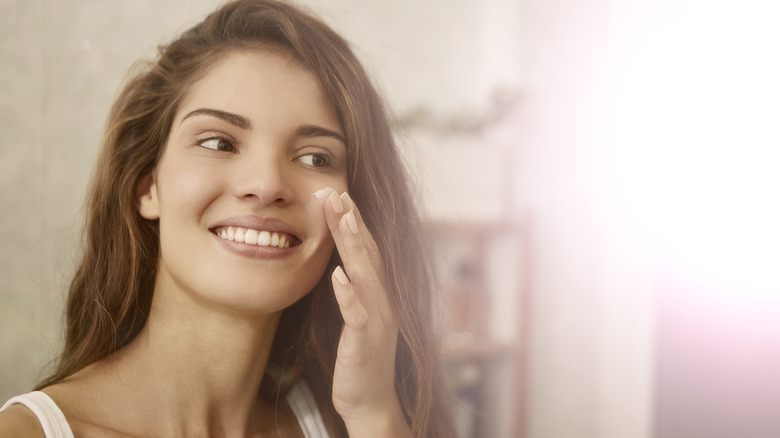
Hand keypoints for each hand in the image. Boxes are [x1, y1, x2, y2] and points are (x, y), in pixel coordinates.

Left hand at [316, 188, 410, 436]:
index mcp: (377, 294)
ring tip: (342, 217)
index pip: (365, 250)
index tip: (338, 194)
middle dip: (351, 221)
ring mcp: (377, 320)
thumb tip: (339, 266)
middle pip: (367, 253)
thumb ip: (351, 292)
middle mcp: (382, 301)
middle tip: (336, 191)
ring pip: (365, 276)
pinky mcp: (365, 341)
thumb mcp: (356, 319)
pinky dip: (348, 293)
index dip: (352, 221)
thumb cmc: (359, 361)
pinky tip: (338, 276)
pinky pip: (357, 314)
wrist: (371, 403)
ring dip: (353, 245)